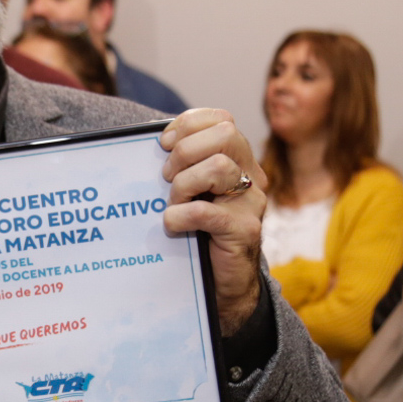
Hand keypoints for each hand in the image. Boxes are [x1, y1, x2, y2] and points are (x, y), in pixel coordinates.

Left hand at [160, 109, 267, 333]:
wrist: (223, 282)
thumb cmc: (198, 232)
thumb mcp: (190, 191)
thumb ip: (182, 166)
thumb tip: (150, 142)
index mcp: (238, 160)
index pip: (222, 119)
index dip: (189, 124)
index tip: (164, 143)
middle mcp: (252, 176)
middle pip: (225, 135)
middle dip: (186, 151)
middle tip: (167, 178)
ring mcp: (252, 203)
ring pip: (219, 167)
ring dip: (183, 184)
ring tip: (173, 203)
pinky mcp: (245, 231)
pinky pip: (206, 212)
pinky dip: (179, 216)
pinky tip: (172, 226)